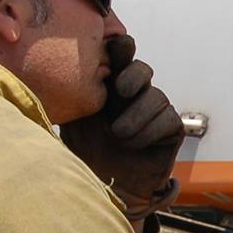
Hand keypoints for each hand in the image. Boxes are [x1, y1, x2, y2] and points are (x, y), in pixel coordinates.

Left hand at [59, 36, 184, 219]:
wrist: (107, 187)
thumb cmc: (87, 152)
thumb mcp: (75, 120)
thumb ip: (74, 95)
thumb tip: (60, 70)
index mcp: (111, 86)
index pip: (120, 58)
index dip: (121, 47)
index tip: (115, 45)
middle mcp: (135, 95)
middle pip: (142, 69)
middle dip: (134, 75)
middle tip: (121, 90)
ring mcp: (155, 111)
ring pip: (156, 96)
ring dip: (136, 115)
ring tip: (119, 135)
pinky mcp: (171, 129)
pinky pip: (167, 118)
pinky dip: (149, 130)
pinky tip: (133, 144)